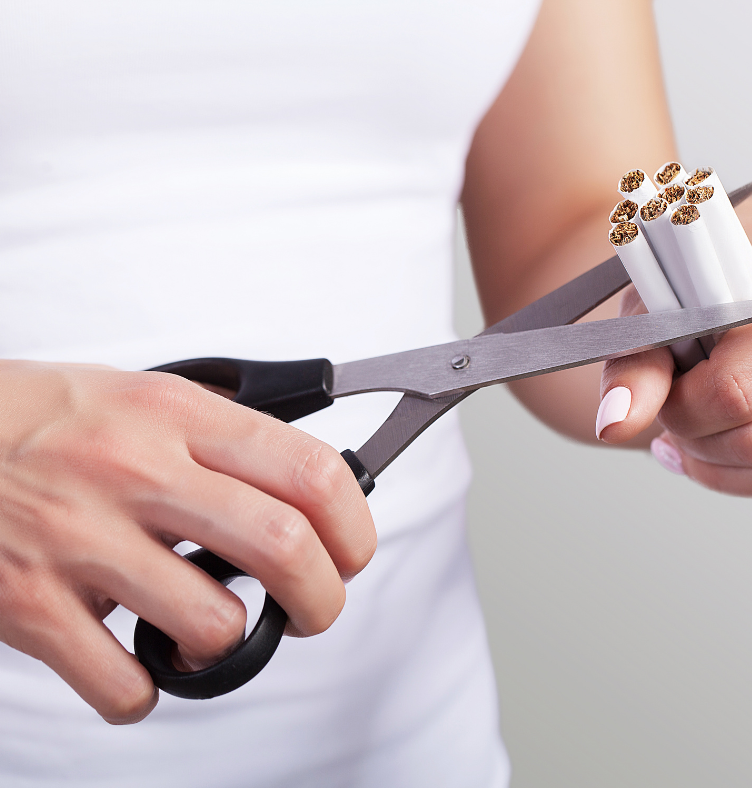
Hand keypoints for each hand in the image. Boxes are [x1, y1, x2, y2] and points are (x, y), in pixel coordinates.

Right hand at [0, 361, 374, 722]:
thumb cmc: (43, 419)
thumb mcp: (145, 396)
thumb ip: (223, 434)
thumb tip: (305, 481)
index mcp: (176, 416)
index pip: (309, 470)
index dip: (355, 525)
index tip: (351, 554)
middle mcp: (136, 471)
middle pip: (283, 546)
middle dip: (323, 599)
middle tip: (314, 610)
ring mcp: (81, 539)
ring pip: (213, 622)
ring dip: (228, 645)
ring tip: (207, 629)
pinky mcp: (29, 603)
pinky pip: (122, 684)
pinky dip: (147, 693)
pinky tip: (139, 663)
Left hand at [596, 200, 751, 494]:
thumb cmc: (715, 283)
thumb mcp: (661, 307)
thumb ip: (636, 364)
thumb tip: (615, 422)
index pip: (741, 384)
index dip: (685, 409)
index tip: (665, 395)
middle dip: (704, 444)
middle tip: (676, 423)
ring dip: (731, 471)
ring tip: (697, 442)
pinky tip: (733, 453)